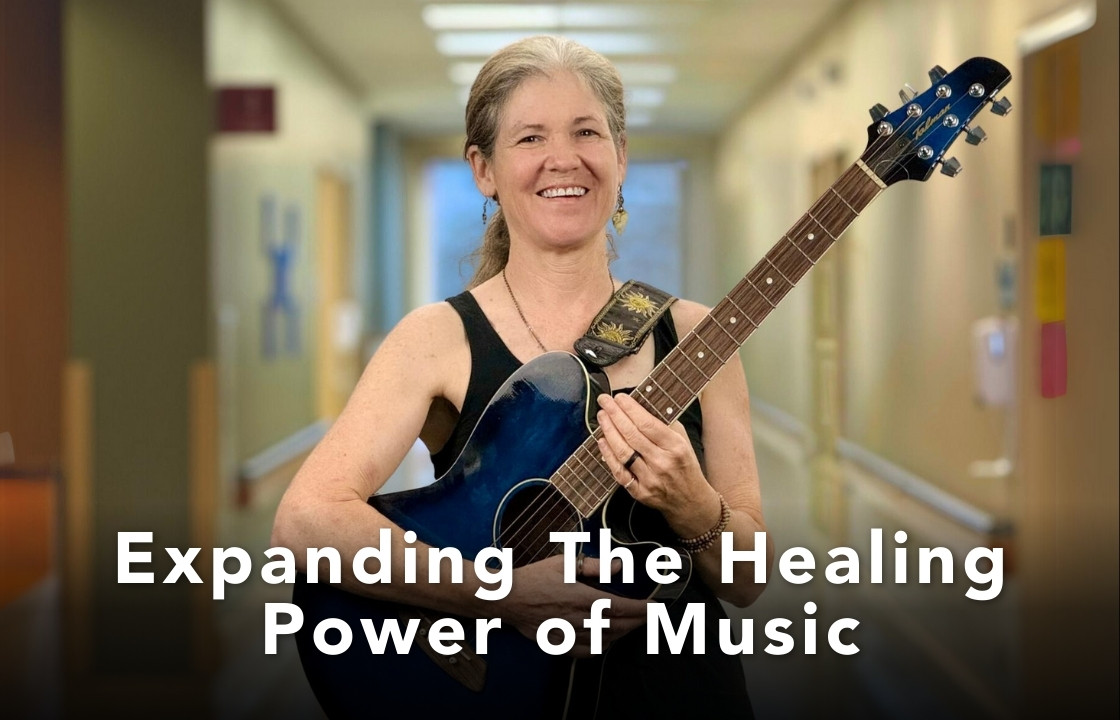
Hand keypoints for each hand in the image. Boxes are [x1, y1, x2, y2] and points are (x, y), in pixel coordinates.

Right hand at [502, 555, 647, 656]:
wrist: (507, 597)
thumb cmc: (535, 577)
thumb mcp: (565, 562)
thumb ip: (593, 566)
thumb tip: (618, 567)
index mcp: (581, 597)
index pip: (619, 607)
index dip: (641, 609)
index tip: (656, 609)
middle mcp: (578, 619)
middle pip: (616, 626)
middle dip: (637, 622)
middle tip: (649, 617)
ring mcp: (568, 634)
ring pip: (604, 640)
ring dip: (622, 634)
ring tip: (631, 625)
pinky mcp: (558, 644)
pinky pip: (585, 652)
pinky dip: (600, 648)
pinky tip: (606, 641)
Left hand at [595, 393, 712, 518]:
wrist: (691, 501)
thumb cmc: (686, 467)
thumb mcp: (684, 441)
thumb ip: (666, 425)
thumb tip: (641, 407)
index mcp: (675, 447)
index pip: (647, 423)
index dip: (630, 409)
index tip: (619, 398)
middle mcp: (662, 462)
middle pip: (632, 435)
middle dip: (615, 414)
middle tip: (604, 401)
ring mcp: (650, 479)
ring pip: (623, 452)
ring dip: (609, 431)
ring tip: (602, 417)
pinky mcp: (640, 492)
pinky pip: (619, 472)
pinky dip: (608, 456)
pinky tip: (602, 441)